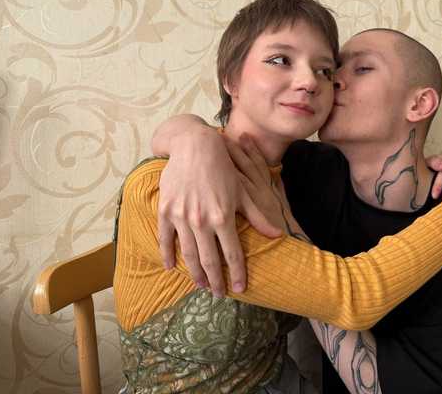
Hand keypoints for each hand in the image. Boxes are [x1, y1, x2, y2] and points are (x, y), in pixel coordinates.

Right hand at [157, 126, 280, 296]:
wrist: (194, 147)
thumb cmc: (223, 167)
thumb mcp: (243, 190)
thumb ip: (258, 215)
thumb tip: (276, 235)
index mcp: (223, 217)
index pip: (232, 255)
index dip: (237, 274)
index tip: (241, 289)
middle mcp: (202, 221)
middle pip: (209, 260)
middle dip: (215, 281)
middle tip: (218, 295)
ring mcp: (181, 217)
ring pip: (187, 254)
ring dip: (194, 273)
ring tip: (200, 285)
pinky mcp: (166, 210)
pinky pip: (165, 238)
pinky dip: (167, 254)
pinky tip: (171, 267)